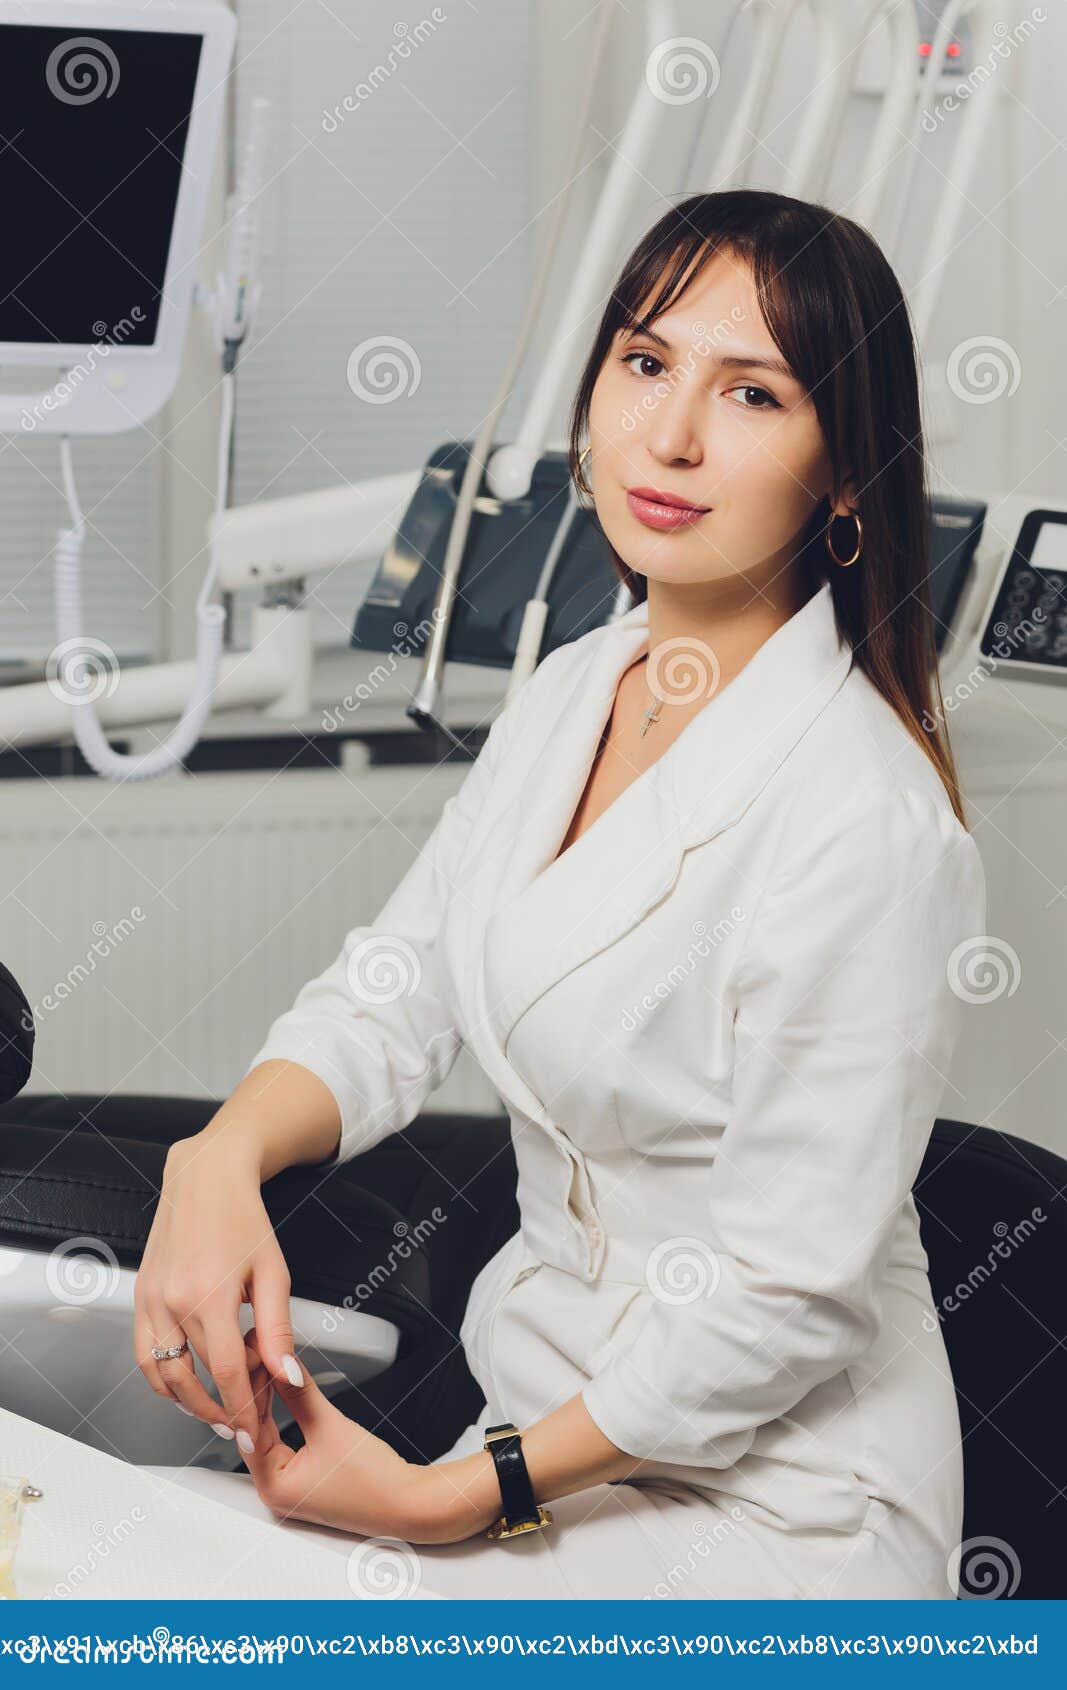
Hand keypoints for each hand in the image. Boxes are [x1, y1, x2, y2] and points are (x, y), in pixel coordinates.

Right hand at [134, 1131, 299, 1450]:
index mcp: (210, 1294)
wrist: (206, 1177)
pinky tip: (185, 1385)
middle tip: (246, 1417)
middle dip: (225, 1404)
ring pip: (163, 1374)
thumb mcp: (274, 1273)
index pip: (226, 1372)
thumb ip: (278, 1330)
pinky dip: (162, 1379)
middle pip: (199, 1376)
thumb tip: (286, 1374)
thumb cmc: (243, 1217)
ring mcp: (151, 1299)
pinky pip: (144, 1354)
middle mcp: (173, 1300)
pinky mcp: (140, 1296)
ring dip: (188, 1403)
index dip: (242, 1409)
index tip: (254, 1431)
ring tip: (216, 1413)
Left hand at [237, 1329, 467, 1542]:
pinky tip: (286, 1395)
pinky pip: (285, 1442)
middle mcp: (276, 1492)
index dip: (251, 1388)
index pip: (248, 1427)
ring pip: (270, 1435)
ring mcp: (291, 1488)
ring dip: (271, 1403)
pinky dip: (285, 1417)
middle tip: (263, 1357)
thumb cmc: (375, 1482)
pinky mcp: (306, 1480)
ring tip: (273, 1369)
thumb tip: (280, 1365)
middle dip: (260, 1394)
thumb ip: (300, 1392)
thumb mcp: (331, 1426)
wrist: (409, 1503)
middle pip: (256, 1431)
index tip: (255, 1358)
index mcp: (273, 1487)